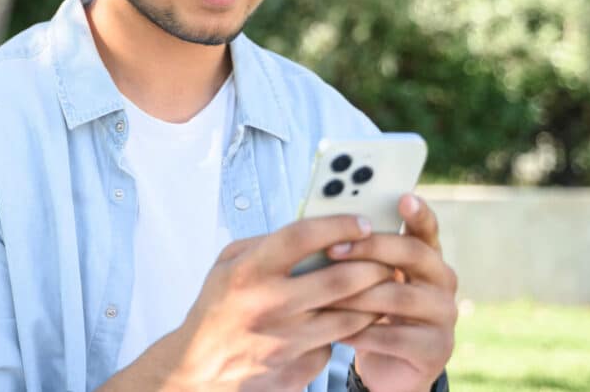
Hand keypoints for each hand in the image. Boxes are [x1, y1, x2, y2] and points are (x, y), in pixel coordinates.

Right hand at [103, 215, 393, 391]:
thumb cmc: (217, 308)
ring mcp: (286, 341)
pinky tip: (348, 320)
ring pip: (350, 317)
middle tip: (387, 258)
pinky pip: (335, 344)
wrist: (201, 367)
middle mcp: (268, 305)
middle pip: (340, 280)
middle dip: (374, 265)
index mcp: (248, 272)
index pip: (302, 237)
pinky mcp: (297, 368)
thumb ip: (265, 243)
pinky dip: (346, 330)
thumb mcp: (226, 264)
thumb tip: (312, 231)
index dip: (338, 225)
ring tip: (380, 287)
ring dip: (372, 300)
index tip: (363, 222)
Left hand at [326, 194, 457, 391]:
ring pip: (398, 296)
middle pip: (411, 254)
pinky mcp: (436, 349)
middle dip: (369, 248)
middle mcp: (442, 281)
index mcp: (427, 257)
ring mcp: (444, 315)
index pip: (426, 229)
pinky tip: (335, 330)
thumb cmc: (370, 310)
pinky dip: (360, 332)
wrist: (388, 367)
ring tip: (322, 295)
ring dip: (356, 295)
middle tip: (332, 249)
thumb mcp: (368, 277)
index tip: (403, 197)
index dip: (418, 213)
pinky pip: (393, 337)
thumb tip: (323, 224)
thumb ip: (361, 252)